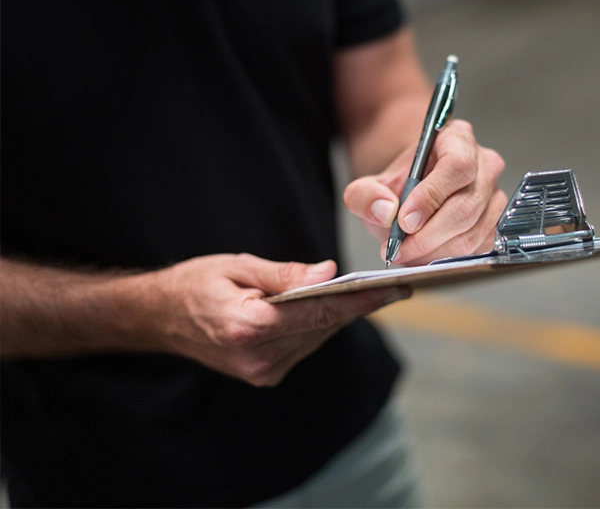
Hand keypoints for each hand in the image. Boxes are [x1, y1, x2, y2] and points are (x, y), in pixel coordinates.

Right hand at [149, 254, 409, 385]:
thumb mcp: (238, 267)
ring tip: (369, 293)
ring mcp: (261, 372)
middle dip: (358, 305)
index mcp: (248, 327)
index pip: (319, 312)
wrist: (158, 318)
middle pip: (324, 326)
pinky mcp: (264, 376)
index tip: (397, 290)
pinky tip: (330, 307)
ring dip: (341, 315)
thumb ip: (286, 275)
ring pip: (318, 338)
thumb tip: (329, 273)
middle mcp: (258, 358)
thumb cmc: (194, 285)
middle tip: (393, 286)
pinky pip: (305, 346)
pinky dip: (320, 325)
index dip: (362, 300)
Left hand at [343, 119, 506, 265]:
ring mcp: (494, 196)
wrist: (414, 192)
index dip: (431, 196)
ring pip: (471, 233)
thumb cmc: (401, 183)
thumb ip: (365, 194)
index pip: (457, 166)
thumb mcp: (372, 184)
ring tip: (405, 253)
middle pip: (466, 206)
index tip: (404, 220)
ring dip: (434, 251)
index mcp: (457, 139)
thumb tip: (384, 210)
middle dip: (428, 235)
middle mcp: (484, 164)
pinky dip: (445, 258)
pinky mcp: (495, 224)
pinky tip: (422, 256)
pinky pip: (475, 249)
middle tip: (398, 247)